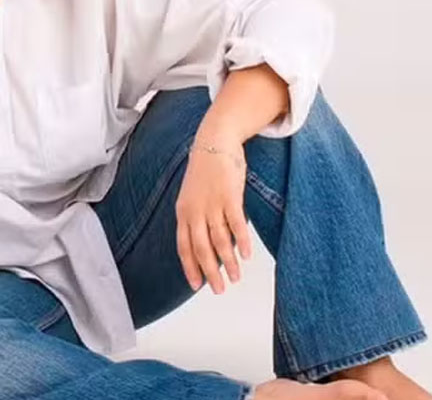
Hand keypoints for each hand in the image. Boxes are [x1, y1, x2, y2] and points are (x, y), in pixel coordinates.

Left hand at [174, 138, 252, 293]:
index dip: (190, 267)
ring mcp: (212, 204)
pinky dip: (242, 241)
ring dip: (228, 261)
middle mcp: (195, 211)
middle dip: (210, 271)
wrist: (213, 142)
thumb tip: (207, 243)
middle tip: (219, 290)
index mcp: (183, 212)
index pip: (183, 246)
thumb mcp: (193, 196)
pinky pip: (236, 223)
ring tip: (236, 277)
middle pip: (201, 248)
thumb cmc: (206, 171)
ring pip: (219, 240)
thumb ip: (197, 218)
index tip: (196, 286)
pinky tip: (247, 255)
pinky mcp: (229, 196)